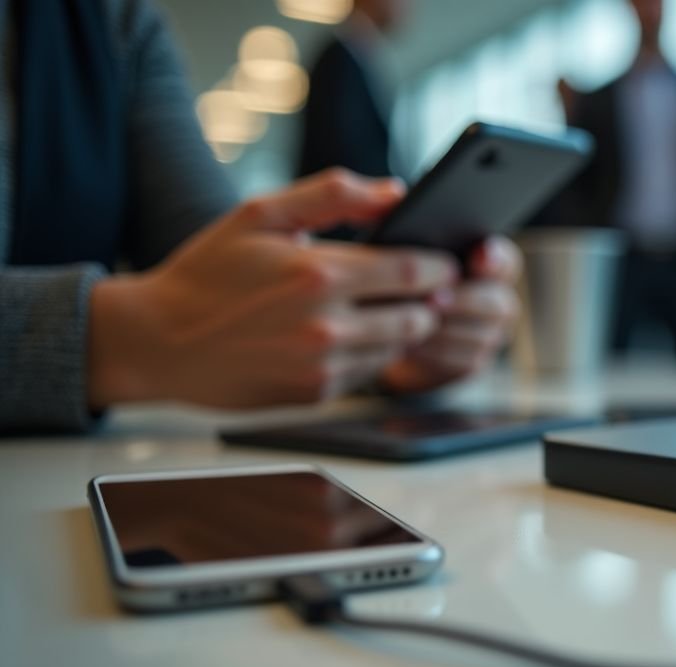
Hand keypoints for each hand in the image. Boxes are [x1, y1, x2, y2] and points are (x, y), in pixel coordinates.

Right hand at [87, 169, 456, 408]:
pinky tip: (350, 334)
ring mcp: (324, 365)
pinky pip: (370, 372)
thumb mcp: (261, 215)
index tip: (444, 259)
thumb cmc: (209, 271)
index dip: (439, 265)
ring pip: (399, 348)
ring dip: (404, 328)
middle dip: (429, 299)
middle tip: (425, 286)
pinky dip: (372, 353)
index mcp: (319, 274)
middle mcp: (327, 326)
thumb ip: (334, 195)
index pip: (413, 271)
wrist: (159, 341)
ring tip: (388, 308)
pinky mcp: (317, 394)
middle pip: (419, 315)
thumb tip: (397, 191)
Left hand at [379, 236, 521, 392]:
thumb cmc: (407, 286)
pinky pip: (463, 361)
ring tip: (411, 322)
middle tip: (432, 299)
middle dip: (463, 300)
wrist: (394, 331)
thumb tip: (417, 242)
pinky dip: (435, 354)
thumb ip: (427, 252)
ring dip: (443, 330)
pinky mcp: (474, 362)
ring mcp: (491, 335)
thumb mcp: (415, 264)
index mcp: (492, 269)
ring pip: (479, 337)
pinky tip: (411, 345)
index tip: (479, 254)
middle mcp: (500, 302)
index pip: (506, 262)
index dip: (495, 259)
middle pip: (496, 304)